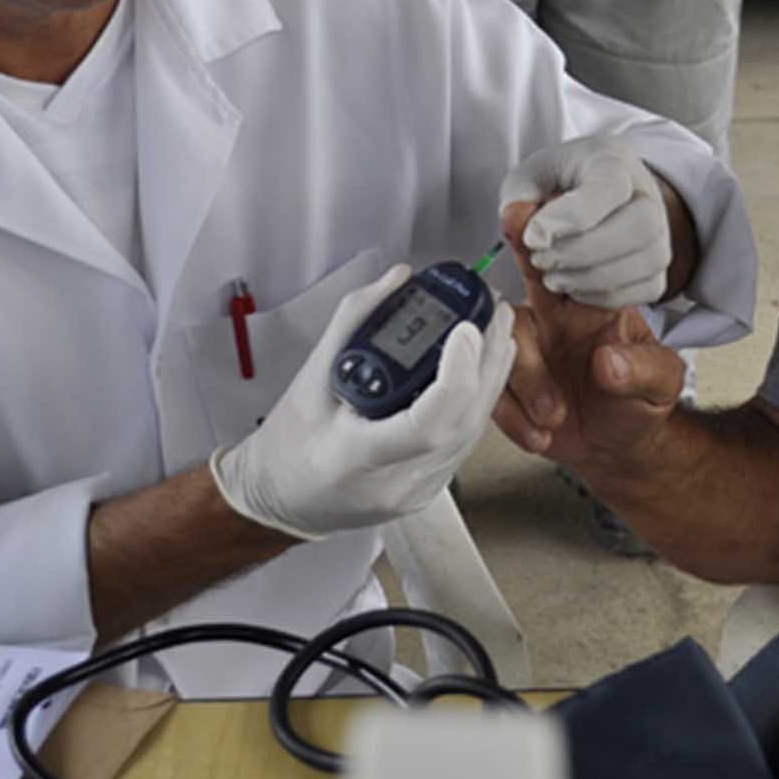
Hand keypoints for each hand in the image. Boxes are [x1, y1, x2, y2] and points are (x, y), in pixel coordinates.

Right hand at [209, 263, 516, 538]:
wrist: (282, 498)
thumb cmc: (289, 447)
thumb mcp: (310, 376)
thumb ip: (355, 320)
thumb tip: (398, 280)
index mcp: (355, 457)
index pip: (426, 423)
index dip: (456, 375)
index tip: (464, 329)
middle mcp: (395, 482)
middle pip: (463, 422)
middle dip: (487, 360)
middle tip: (493, 312)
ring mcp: (417, 491)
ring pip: (473, 432)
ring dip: (492, 377)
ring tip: (496, 332)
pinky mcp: (430, 489)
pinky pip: (465, 441)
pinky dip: (478, 399)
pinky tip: (483, 368)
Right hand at [492, 204, 686, 469]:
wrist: (617, 447)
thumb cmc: (640, 401)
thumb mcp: (662, 384)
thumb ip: (644, 369)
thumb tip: (609, 361)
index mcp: (594, 302)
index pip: (580, 260)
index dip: (557, 237)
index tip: (532, 215)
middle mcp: (555, 315)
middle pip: (530, 272)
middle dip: (521, 250)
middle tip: (515, 239)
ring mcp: (526, 348)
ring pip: (505, 339)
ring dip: (526, 379)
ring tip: (554, 417)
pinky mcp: (505, 384)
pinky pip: (492, 389)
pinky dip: (512, 416)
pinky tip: (538, 435)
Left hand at [498, 133, 672, 308]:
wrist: (589, 196)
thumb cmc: (557, 183)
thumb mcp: (528, 178)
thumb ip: (518, 199)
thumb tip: (520, 226)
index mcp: (612, 159)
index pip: (609, 186)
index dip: (570, 217)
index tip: (533, 237)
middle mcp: (647, 193)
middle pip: (640, 225)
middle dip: (582, 252)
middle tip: (540, 259)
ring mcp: (661, 231)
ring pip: (646, 260)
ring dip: (590, 278)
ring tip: (552, 275)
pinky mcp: (660, 266)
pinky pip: (646, 289)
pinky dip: (606, 296)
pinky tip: (575, 286)